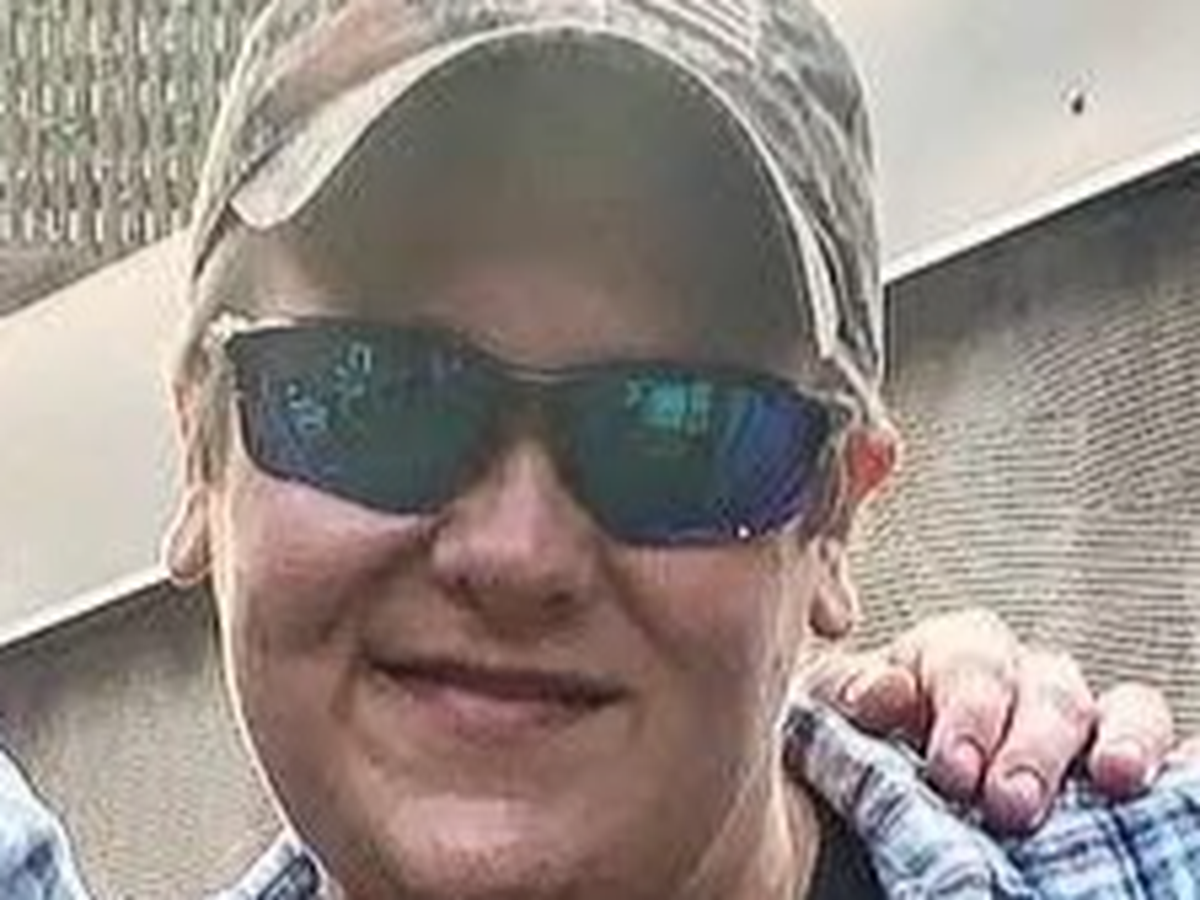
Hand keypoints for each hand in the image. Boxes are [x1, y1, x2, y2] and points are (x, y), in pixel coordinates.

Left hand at [803, 608, 1185, 832]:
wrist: (863, 819)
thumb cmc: (849, 757)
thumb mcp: (827, 723)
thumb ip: (850, 700)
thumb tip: (886, 691)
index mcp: (950, 657)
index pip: (972, 658)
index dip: (967, 709)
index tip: (951, 771)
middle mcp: (1022, 683)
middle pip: (1048, 688)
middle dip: (1032, 746)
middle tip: (1011, 805)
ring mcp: (1075, 729)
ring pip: (1122, 708)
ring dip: (1123, 740)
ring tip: (1114, 780)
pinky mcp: (1111, 777)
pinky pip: (1165, 760)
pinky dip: (1178, 765)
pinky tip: (1183, 781)